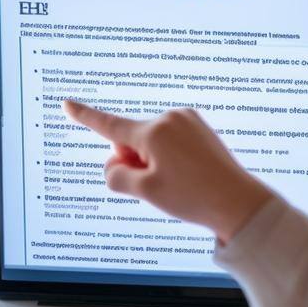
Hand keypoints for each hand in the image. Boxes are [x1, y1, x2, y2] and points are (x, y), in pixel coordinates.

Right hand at [63, 99, 270, 243]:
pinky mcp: (200, 129)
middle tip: (159, 185)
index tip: (66, 103)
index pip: (109, 125)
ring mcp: (188, 121)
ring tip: (179, 182)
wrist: (240, 203)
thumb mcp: (146, 192)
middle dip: (134, 161)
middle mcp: (170, 119)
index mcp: (154, 132)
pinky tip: (187, 175)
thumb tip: (113, 165)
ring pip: (151, 143)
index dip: (84, 117)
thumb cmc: (193, 197)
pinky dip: (169, 158)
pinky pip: (170, 142)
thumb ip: (117, 177)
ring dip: (153, 162)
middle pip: (131, 141)